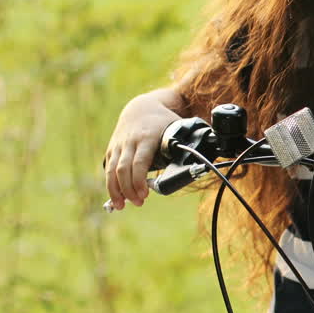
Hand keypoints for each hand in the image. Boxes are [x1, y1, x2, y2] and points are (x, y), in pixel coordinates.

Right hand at [103, 93, 180, 209]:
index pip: (139, 162)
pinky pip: (108, 169)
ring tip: (121, 206)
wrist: (141, 106)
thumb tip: (206, 158)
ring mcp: (119, 145)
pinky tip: (117, 196)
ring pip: (112, 171)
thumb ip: (187, 144)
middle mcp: (130, 142)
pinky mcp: (112, 150)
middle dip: (129, 189)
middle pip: (123, 170)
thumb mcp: (177, 128)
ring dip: (116, 190)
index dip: (139, 180)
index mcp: (147, 138)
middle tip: (139, 202)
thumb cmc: (163, 121)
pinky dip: (111, 184)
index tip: (145, 194)